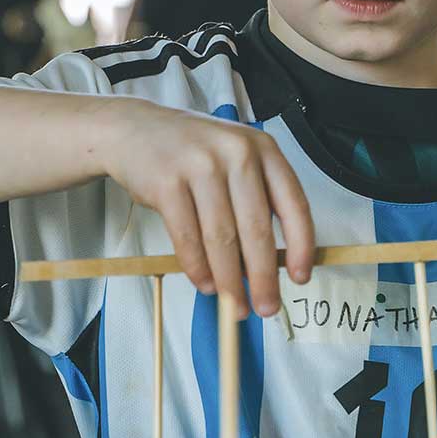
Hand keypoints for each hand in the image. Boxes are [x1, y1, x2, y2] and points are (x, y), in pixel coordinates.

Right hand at [96, 99, 314, 316]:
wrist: (135, 129)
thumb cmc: (193, 152)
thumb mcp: (234, 159)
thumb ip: (257, 199)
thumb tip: (270, 266)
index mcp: (263, 149)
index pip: (294, 204)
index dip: (301, 246)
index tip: (300, 277)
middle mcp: (236, 153)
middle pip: (256, 229)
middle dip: (263, 277)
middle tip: (266, 308)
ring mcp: (200, 166)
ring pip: (221, 239)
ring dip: (229, 281)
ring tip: (234, 305)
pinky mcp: (167, 182)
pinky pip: (187, 237)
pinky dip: (197, 268)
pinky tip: (205, 284)